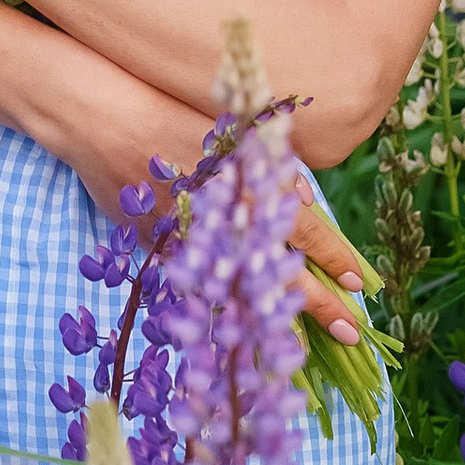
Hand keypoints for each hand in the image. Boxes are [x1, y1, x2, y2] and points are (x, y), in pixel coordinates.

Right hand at [58, 84, 372, 346]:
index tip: (361, 285)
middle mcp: (227, 222)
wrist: (103, 120)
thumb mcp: (231, 132)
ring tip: (305, 348)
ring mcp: (192, 243)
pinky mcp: (160, 251)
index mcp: (251, 189)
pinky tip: (240, 321)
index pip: (306, 231)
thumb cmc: (173, 116)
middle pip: (282, 273)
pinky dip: (221, 302)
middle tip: (351, 333)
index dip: (334, 259)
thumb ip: (270, 165)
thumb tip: (309, 196)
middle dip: (319, 306)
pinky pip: (198, 284)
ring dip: (275, 319)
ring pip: (243, 291)